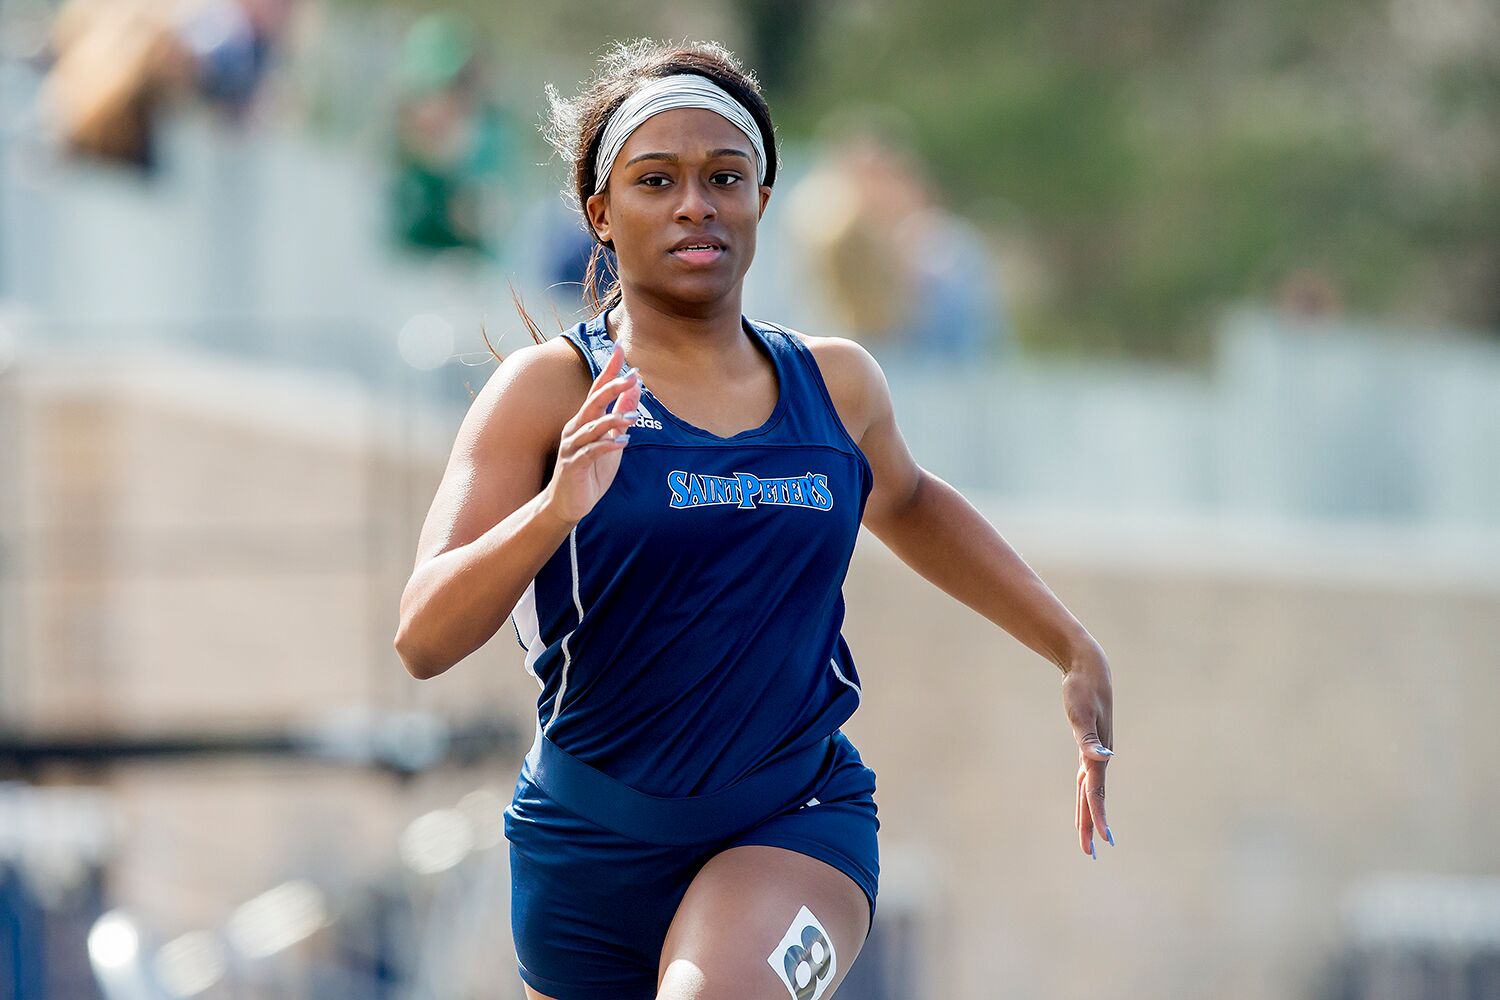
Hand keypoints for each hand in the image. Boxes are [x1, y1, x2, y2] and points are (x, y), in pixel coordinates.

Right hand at [543, 343, 641, 524]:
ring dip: (613, 420)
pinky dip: (607, 445)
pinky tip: (623, 442)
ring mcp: (572, 446)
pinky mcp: (573, 465)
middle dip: (612, 387)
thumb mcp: (612, 440)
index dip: (609, 369)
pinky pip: (591, 451)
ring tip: (633, 418)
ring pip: (592, 426)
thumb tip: (635, 387)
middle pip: (593, 401)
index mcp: (585, 420)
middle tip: (632, 376)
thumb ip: (622, 414)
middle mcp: (576, 428)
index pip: (597, 389)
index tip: (621, 348)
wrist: (567, 503)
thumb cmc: (590, 471)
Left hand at [1061, 653, 1113, 858]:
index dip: (1098, 816)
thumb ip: (1089, 738)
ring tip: (1088, 838)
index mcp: (1096, 755)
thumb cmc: (1083, 689)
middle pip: (1093, 799)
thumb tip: (1103, 758)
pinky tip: (1085, 799)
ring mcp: (1094, 753)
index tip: (1103, 840)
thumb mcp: (1082, 713)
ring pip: (1090, 791)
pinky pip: (1087, 777)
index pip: (1096, 792)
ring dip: (1088, 813)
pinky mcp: (1089, 745)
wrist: (1090, 668)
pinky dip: (1085, 793)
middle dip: (1091, 826)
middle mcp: (1097, 758)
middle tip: (1091, 854)